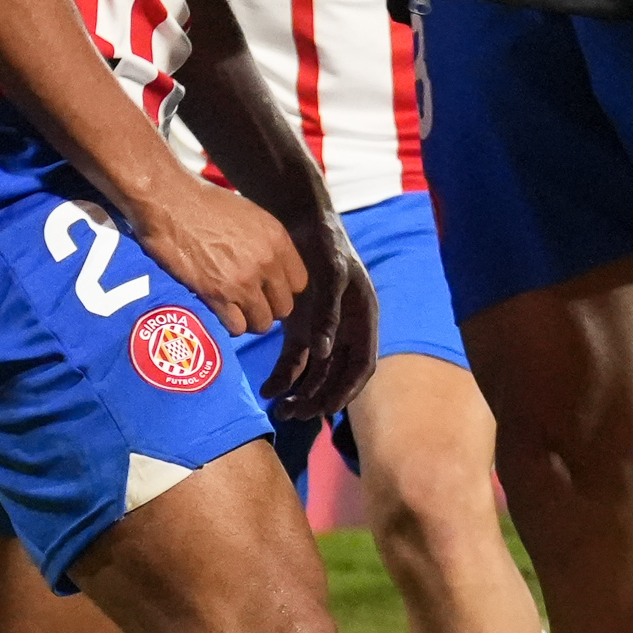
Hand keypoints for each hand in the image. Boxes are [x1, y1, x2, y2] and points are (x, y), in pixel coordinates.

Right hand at [137, 177, 308, 335]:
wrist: (170, 203)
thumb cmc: (205, 202)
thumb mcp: (250, 215)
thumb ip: (266, 244)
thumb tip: (271, 268)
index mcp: (277, 240)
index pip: (299, 283)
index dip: (283, 288)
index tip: (268, 287)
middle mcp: (266, 263)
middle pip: (284, 308)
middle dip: (268, 307)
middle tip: (250, 301)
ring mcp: (243, 282)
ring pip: (262, 322)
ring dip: (249, 319)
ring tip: (235, 310)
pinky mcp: (217, 295)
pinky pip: (236, 327)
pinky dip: (229, 325)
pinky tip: (221, 312)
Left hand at [263, 205, 379, 418]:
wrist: (299, 218)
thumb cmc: (322, 240)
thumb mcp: (330, 271)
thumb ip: (327, 311)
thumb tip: (324, 352)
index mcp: (364, 318)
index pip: (363, 365)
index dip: (347, 389)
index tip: (328, 409)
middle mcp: (347, 329)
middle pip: (338, 375)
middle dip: (320, 398)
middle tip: (296, 414)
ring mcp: (323, 330)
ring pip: (317, 373)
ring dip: (301, 394)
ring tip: (280, 410)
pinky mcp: (301, 327)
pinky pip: (295, 361)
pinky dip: (283, 377)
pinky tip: (267, 390)